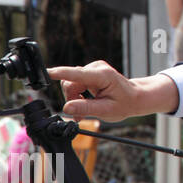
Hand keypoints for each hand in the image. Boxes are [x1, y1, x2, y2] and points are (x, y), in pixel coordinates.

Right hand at [49, 62, 177, 120]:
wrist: (135, 97)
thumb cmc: (125, 104)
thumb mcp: (106, 111)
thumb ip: (86, 109)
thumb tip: (66, 108)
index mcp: (103, 76)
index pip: (77, 74)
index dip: (60, 73)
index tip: (46, 72)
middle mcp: (96, 68)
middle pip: (69, 83)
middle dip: (71, 99)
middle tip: (80, 115)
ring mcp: (93, 68)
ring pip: (70, 84)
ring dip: (74, 99)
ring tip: (86, 110)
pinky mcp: (89, 71)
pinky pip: (74, 83)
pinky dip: (77, 95)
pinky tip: (86, 102)